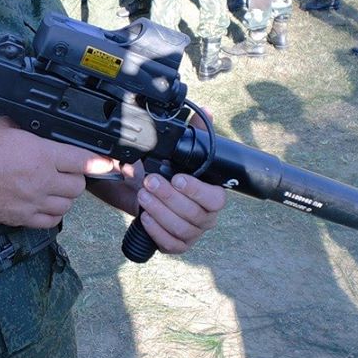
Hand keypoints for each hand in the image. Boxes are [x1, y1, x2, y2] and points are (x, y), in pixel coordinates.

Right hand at [0, 117, 115, 228]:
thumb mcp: (5, 126)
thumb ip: (31, 128)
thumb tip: (43, 128)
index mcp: (40, 153)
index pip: (82, 160)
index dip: (98, 162)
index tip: (108, 164)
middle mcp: (41, 179)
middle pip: (78, 185)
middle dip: (77, 178)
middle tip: (67, 172)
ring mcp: (33, 201)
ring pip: (68, 204)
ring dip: (66, 196)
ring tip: (55, 188)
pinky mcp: (22, 218)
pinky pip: (51, 221)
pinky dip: (54, 214)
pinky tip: (47, 204)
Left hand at [137, 106, 224, 253]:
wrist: (148, 193)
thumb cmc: (168, 174)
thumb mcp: (178, 152)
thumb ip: (194, 132)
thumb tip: (205, 112)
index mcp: (213, 196)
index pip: (215, 198)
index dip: (197, 190)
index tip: (178, 178)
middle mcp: (206, 217)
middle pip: (193, 214)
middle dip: (168, 197)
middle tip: (150, 181)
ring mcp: (193, 233)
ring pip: (181, 229)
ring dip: (159, 211)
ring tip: (142, 195)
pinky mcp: (177, 245)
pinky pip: (170, 244)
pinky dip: (156, 231)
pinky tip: (144, 217)